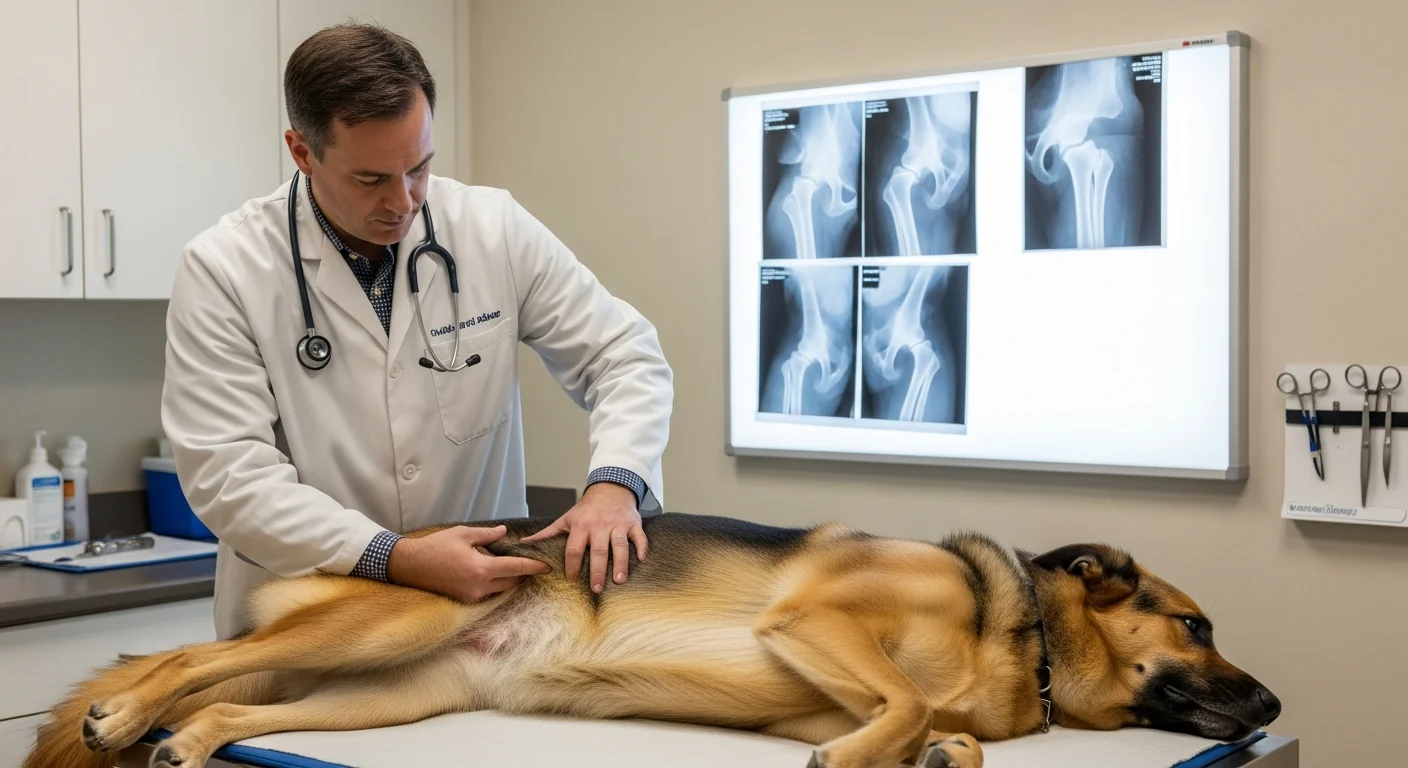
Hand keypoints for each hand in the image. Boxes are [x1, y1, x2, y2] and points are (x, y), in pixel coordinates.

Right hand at [387, 525, 549, 602]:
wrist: (410, 565)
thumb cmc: (435, 547)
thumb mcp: (463, 534)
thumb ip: (487, 534)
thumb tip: (504, 532)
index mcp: (481, 569)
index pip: (515, 569)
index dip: (533, 567)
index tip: (547, 566)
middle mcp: (479, 587)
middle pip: (511, 582)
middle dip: (519, 573)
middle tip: (524, 560)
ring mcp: (471, 597)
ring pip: (499, 590)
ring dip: (505, 579)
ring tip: (505, 565)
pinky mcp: (464, 601)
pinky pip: (486, 594)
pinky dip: (491, 584)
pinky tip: (488, 572)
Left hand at [520, 482, 646, 592]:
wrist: (610, 488)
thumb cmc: (586, 509)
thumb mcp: (566, 518)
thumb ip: (547, 533)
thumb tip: (524, 544)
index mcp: (580, 526)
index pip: (574, 548)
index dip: (571, 565)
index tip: (571, 579)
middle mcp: (599, 525)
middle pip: (597, 550)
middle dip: (597, 570)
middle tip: (596, 588)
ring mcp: (618, 524)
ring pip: (620, 545)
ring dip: (620, 563)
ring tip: (619, 581)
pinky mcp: (633, 523)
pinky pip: (639, 536)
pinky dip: (642, 548)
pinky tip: (641, 560)